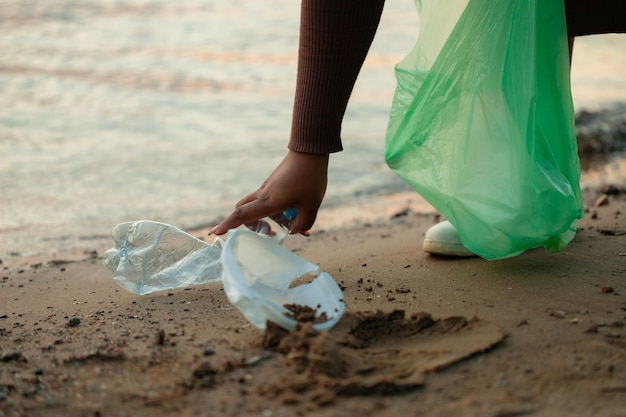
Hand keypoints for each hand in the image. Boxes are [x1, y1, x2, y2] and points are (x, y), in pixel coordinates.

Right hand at [210, 150, 328, 235]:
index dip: (227, 225)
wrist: (309, 151)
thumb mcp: (311, 206)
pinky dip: (282, 211)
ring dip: (273, 219)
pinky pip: (272, 201)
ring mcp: (269, 188)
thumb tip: (294, 231)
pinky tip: (301, 213)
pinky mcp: (276, 184)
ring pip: (260, 207)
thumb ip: (302, 222)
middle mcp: (263, 194)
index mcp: (268, 201)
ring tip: (294, 225)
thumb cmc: (309, 178)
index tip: (215, 232)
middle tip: (269, 231)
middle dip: (250, 225)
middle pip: (244, 210)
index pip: (242, 215)